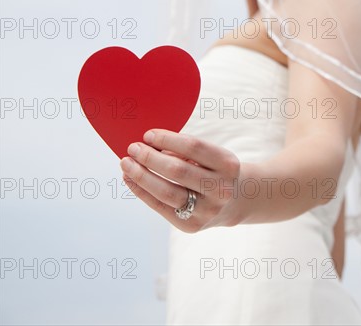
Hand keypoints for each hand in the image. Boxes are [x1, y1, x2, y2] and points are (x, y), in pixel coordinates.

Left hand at [119, 129, 240, 231]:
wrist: (234, 202)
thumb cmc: (215, 170)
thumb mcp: (211, 155)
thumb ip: (185, 150)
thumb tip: (149, 146)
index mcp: (227, 164)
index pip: (193, 147)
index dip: (168, 139)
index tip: (148, 135)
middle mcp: (220, 189)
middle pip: (177, 170)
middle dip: (150, 157)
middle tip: (133, 148)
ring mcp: (206, 210)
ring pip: (166, 192)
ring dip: (141, 176)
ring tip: (126, 164)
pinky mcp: (191, 226)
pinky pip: (160, 207)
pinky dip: (142, 192)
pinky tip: (131, 179)